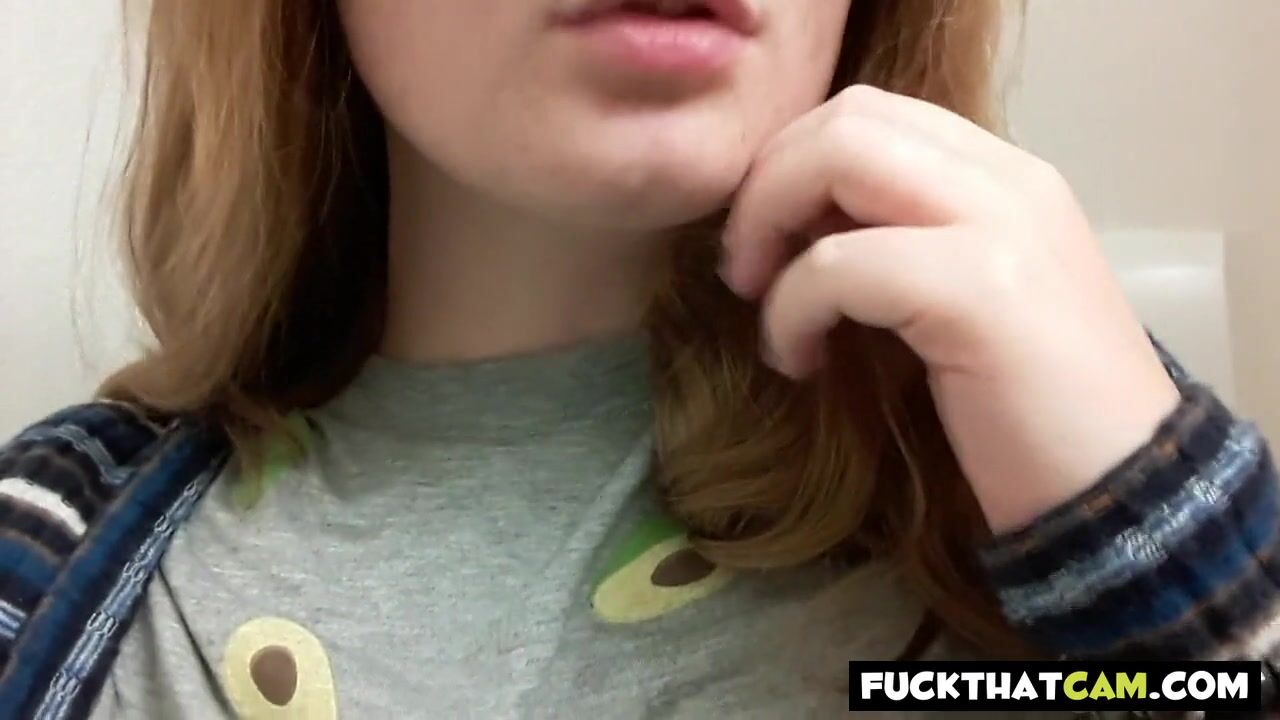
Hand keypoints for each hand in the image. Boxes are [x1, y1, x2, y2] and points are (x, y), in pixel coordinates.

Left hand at [720, 85, 1180, 533]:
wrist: (1122, 495)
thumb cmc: (1032, 412)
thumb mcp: (969, 296)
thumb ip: (907, 239)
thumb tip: (797, 223)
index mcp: (1007, 178)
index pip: (872, 113)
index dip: (793, 165)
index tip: (767, 240)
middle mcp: (1010, 181)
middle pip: (847, 118)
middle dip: (767, 185)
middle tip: (745, 267)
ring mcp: (1001, 226)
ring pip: (840, 158)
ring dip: (768, 228)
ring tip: (762, 305)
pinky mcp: (978, 290)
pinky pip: (838, 264)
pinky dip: (790, 310)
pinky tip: (799, 361)